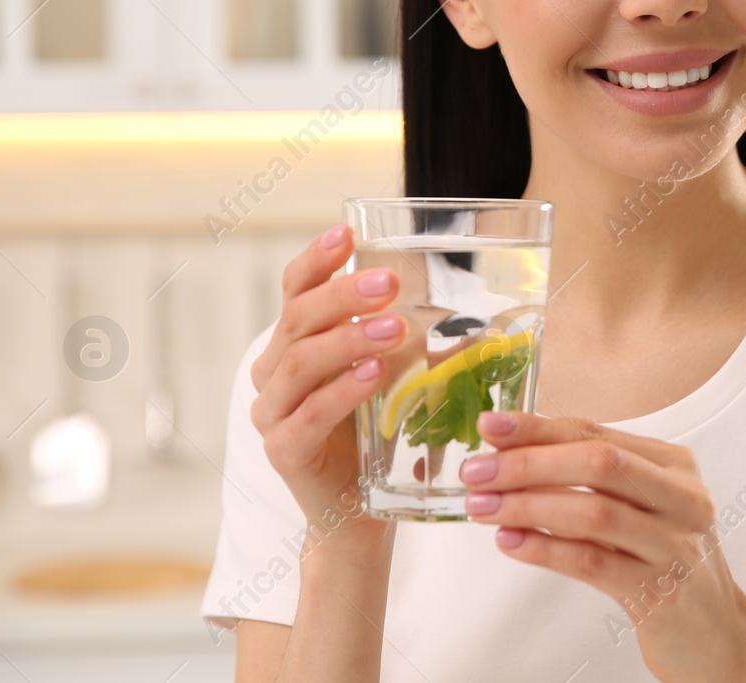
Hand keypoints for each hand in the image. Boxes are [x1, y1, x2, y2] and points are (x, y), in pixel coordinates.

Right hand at [249, 224, 404, 550]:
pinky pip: (308, 414)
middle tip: (389, 282)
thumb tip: (473, 307)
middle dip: (344, 296)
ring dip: (350, 340)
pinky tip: (375, 375)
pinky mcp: (283, 451)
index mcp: (294, 344)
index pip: (296, 290)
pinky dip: (343, 391)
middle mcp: (273, 373)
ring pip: (301, 363)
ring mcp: (272, 413)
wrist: (357, 513)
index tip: (346, 232)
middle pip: (299, 319)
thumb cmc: (377, 436)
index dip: (318, 260)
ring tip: (395, 328)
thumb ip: (407, 340)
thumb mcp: (393, 377)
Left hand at [458, 411, 745, 681]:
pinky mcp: (660, 593)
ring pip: (594, 513)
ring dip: (528, 506)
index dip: (539, 427)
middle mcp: (682, 499)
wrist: (715, 635)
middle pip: (599, 464)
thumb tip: (513, 453)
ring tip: (484, 508)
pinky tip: (512, 543)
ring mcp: (675, 546)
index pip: (598, 432)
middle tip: (478, 472)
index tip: (492, 427)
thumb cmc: (667, 563)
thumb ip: (593, 480)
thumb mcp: (643, 509)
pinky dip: (546, 549)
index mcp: (675, 466)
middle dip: (529, 464)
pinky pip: (593, 563)